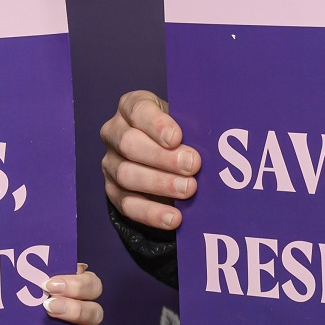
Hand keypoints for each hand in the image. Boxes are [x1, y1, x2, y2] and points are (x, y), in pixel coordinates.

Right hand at [100, 90, 199, 231]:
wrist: (162, 158)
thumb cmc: (177, 134)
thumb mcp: (182, 122)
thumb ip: (191, 128)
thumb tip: (213, 144)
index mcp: (131, 107)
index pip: (138, 111)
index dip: (157, 125)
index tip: (177, 138)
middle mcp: (114, 132)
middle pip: (129, 144)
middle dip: (163, 157)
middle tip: (193, 166)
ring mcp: (110, 163)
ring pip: (127, 174)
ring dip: (160, 184)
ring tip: (188, 190)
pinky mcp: (112, 191)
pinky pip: (128, 205)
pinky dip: (152, 213)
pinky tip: (173, 217)